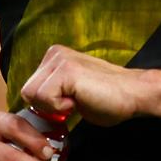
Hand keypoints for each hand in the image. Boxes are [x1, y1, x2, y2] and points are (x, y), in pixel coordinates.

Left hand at [19, 45, 148, 126]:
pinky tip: (80, 100)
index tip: (69, 102)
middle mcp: (55, 53)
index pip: (30, 87)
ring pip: (33, 95)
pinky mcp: (67, 71)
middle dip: (47, 105)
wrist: (133, 94)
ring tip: (78, 99)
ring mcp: (60, 60)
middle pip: (27, 91)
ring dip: (55, 106)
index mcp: (55, 55)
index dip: (46, 104)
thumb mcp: (69, 90)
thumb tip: (32, 104)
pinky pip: (45, 99)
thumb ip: (51, 90)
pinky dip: (61, 108)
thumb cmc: (106, 97)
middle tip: (74, 102)